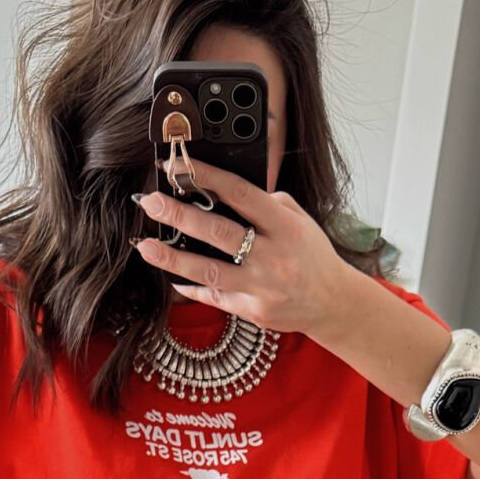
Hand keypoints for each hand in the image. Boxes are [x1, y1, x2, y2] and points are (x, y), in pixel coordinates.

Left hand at [131, 157, 355, 338]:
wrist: (333, 304)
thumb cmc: (312, 256)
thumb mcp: (299, 221)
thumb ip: (267, 205)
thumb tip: (224, 191)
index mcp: (285, 226)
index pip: (240, 194)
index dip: (206, 178)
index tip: (178, 167)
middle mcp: (273, 257)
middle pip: (219, 233)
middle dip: (180, 215)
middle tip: (150, 202)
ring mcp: (262, 288)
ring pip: (210, 271)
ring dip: (173, 259)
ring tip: (146, 246)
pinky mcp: (253, 311)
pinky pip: (215, 297)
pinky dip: (192, 287)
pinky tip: (172, 276)